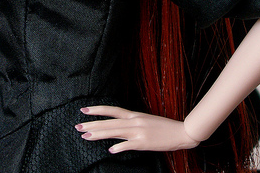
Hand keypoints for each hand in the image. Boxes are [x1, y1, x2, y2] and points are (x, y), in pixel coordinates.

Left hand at [75, 105, 199, 153]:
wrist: (181, 132)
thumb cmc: (163, 127)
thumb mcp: (145, 121)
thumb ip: (131, 124)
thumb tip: (117, 133)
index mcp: (135, 115)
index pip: (112, 110)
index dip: (98, 110)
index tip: (84, 110)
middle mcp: (134, 121)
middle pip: (110, 122)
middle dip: (93, 124)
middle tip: (78, 126)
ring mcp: (139, 132)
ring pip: (115, 131)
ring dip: (99, 134)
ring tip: (86, 136)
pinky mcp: (144, 143)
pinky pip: (129, 145)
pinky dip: (120, 147)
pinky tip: (110, 150)